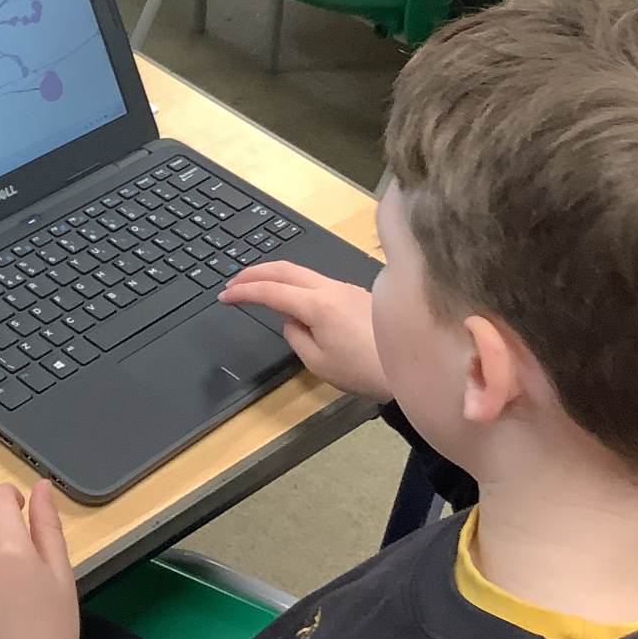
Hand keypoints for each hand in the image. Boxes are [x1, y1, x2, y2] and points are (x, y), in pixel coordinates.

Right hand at [221, 261, 389, 401]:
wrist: (413, 364)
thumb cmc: (364, 370)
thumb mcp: (319, 362)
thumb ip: (296, 336)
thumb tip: (291, 320)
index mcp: (317, 304)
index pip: (270, 291)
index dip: (243, 291)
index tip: (224, 296)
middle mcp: (330, 288)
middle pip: (284, 269)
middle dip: (254, 272)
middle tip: (234, 281)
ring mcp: (345, 288)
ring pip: (302, 272)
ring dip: (275, 275)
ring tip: (258, 287)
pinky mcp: (356, 295)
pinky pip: (318, 282)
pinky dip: (295, 284)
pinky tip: (293, 299)